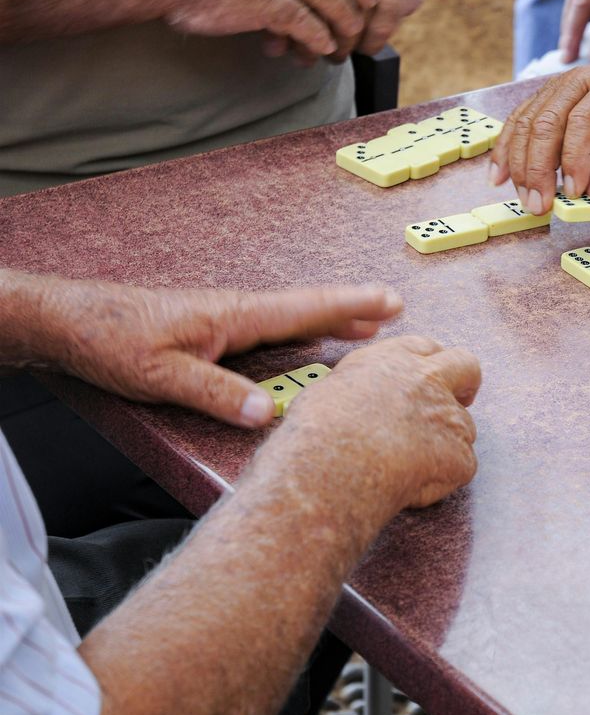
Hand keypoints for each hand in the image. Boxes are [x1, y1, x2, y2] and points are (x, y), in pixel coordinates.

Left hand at [42, 279, 401, 426]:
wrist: (70, 321)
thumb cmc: (112, 340)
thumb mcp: (161, 376)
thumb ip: (216, 394)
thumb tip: (269, 413)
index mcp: (233, 315)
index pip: (304, 308)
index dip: (349, 305)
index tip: (389, 301)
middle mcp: (236, 311)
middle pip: (307, 307)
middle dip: (352, 306)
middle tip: (394, 308)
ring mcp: (226, 318)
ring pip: (291, 316)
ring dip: (330, 317)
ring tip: (366, 324)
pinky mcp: (213, 328)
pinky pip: (273, 326)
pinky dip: (302, 327)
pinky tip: (307, 338)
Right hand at [281, 335, 481, 509]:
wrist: (331, 466)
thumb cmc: (318, 433)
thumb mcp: (332, 387)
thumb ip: (362, 385)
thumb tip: (361, 398)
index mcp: (394, 359)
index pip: (426, 348)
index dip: (430, 363)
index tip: (430, 374)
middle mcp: (429, 381)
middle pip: (466, 367)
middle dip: (466, 382)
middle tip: (461, 399)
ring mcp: (449, 418)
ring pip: (464, 426)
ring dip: (448, 441)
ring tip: (412, 464)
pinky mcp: (459, 456)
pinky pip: (461, 466)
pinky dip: (444, 477)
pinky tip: (412, 486)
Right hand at [489, 60, 589, 213]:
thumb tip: (586, 197)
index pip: (582, 122)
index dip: (573, 160)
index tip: (572, 193)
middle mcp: (579, 81)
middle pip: (546, 123)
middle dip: (538, 170)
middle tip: (539, 207)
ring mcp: (557, 86)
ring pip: (526, 124)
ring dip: (520, 166)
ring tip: (524, 200)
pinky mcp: (544, 97)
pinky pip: (518, 122)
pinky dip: (507, 150)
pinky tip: (500, 177)